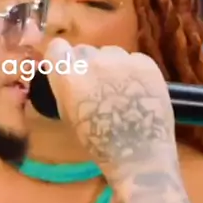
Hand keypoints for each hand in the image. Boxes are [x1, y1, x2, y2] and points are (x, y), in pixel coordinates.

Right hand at [45, 39, 176, 179]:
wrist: (139, 154)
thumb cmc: (98, 142)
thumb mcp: (68, 114)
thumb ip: (65, 86)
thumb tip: (65, 71)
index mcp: (68, 76)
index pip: (57, 47)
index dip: (62, 58)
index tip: (68, 69)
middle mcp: (93, 61)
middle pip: (84, 50)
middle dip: (87, 64)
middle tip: (97, 86)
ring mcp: (121, 60)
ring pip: (110, 53)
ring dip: (111, 66)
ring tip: (120, 91)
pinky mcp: (145, 63)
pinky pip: (132, 59)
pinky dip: (133, 71)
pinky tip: (137, 92)